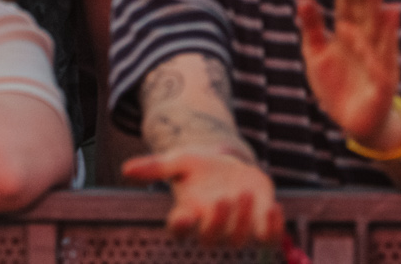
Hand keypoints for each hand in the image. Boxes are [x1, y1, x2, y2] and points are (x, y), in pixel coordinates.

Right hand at [123, 150, 282, 247]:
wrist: (229, 165)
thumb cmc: (200, 167)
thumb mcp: (179, 161)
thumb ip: (155, 167)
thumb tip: (126, 169)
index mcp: (188, 216)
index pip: (179, 231)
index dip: (181, 226)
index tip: (182, 214)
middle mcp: (210, 228)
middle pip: (211, 238)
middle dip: (218, 221)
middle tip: (223, 197)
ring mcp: (236, 230)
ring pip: (239, 238)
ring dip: (244, 219)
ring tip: (247, 191)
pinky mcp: (260, 226)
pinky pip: (269, 238)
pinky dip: (274, 227)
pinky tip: (274, 207)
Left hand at [296, 0, 400, 147]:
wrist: (354, 122)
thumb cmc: (336, 86)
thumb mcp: (316, 55)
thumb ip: (311, 27)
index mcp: (347, 34)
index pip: (346, 5)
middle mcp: (364, 41)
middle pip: (362, 12)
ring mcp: (376, 59)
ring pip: (376, 29)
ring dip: (376, 7)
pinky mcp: (384, 80)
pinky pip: (383, 59)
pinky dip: (386, 40)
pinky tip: (390, 16)